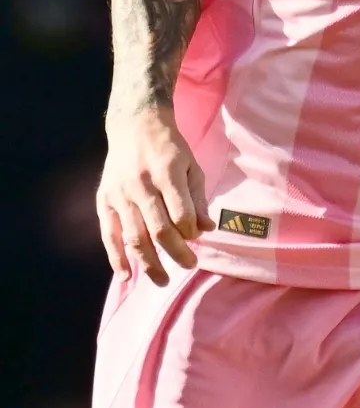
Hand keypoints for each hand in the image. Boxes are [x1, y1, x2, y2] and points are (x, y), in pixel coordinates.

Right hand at [97, 107, 211, 284]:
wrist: (134, 127)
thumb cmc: (170, 148)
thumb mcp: (192, 166)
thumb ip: (198, 199)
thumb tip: (206, 229)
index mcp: (167, 173)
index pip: (180, 213)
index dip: (190, 231)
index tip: (198, 239)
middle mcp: (140, 186)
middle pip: (158, 229)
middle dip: (176, 252)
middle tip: (190, 265)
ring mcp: (119, 195)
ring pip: (134, 237)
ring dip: (148, 263)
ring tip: (163, 280)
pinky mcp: (103, 201)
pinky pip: (109, 235)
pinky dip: (116, 258)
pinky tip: (125, 277)